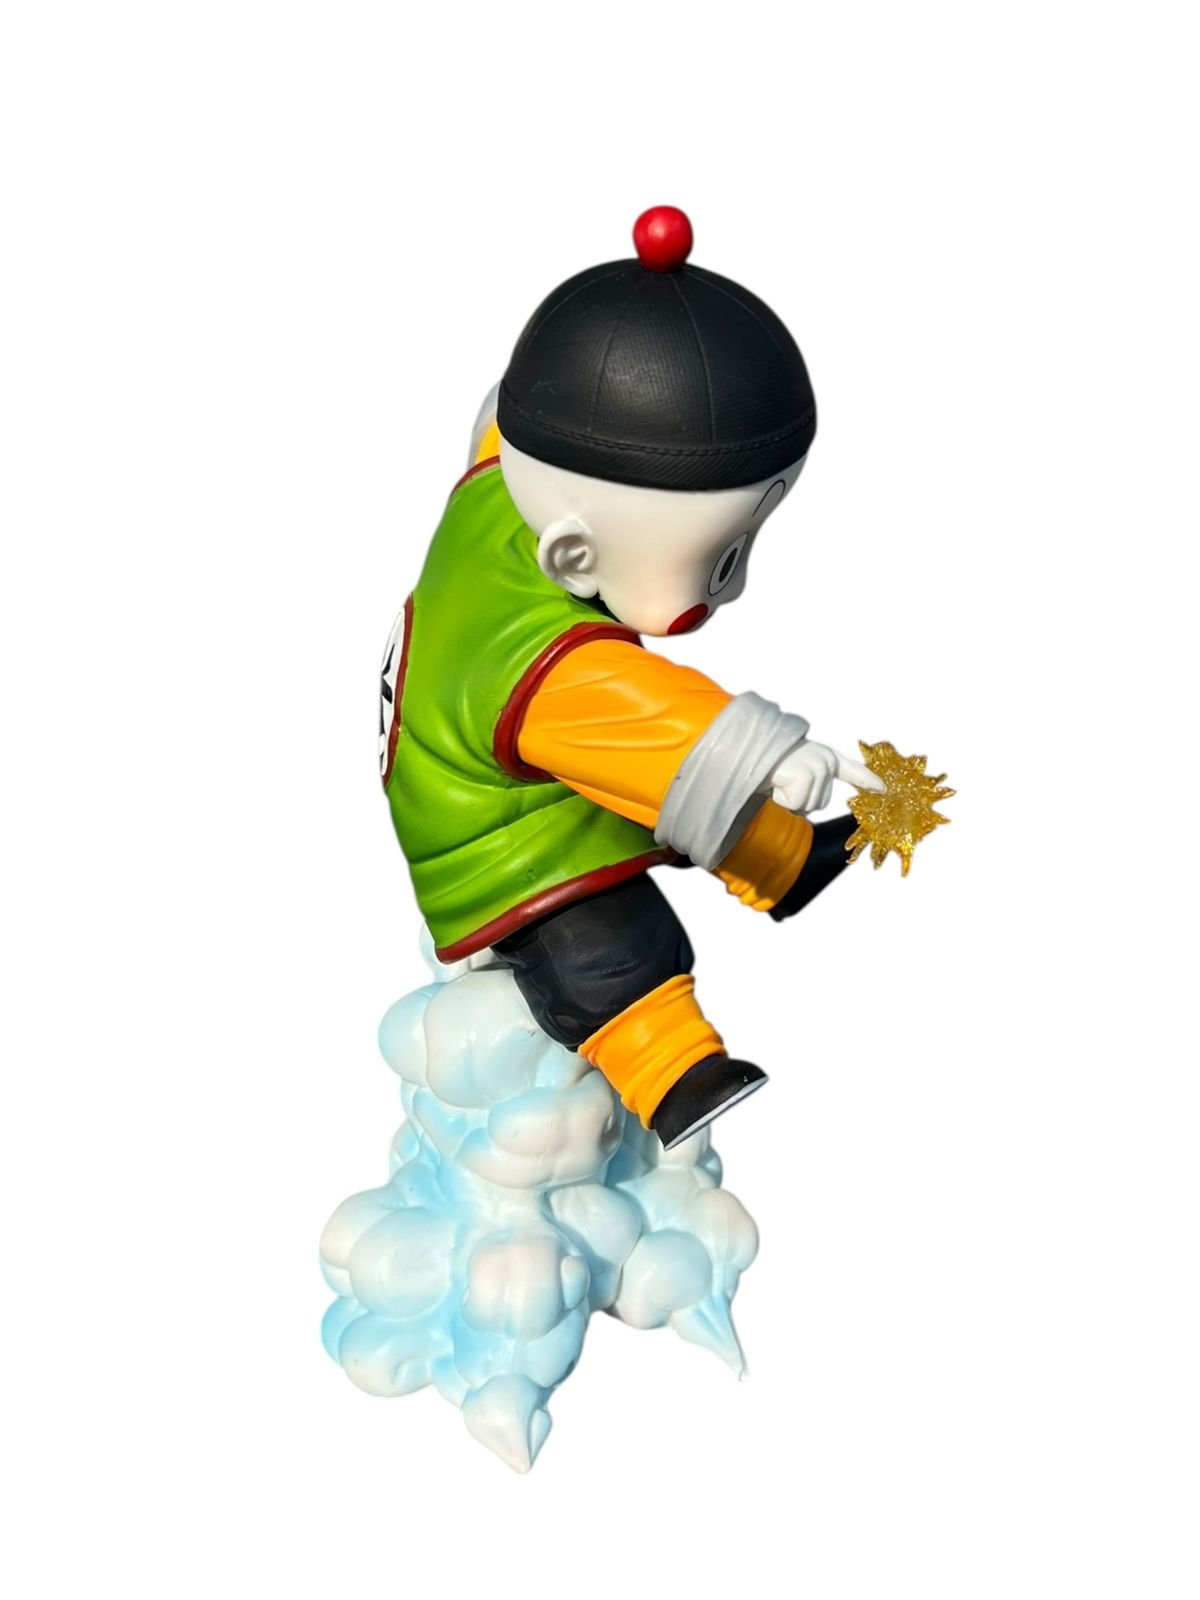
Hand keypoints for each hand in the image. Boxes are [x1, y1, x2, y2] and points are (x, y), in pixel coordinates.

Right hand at [767, 739, 885, 813]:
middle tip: (783, 782)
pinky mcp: (807, 775)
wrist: (748, 749)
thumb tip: (810, 804)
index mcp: (825, 756)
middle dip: (799, 800)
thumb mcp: (795, 770)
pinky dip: (781, 799)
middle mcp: (825, 760)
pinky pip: (796, 804)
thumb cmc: (767, 762)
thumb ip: (810, 783)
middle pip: (821, 803)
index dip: (867, 780)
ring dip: (789, 800)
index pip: (851, 770)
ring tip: (778, 780)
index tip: (884, 788)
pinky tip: (776, 781)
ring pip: (809, 806)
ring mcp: (818, 767)